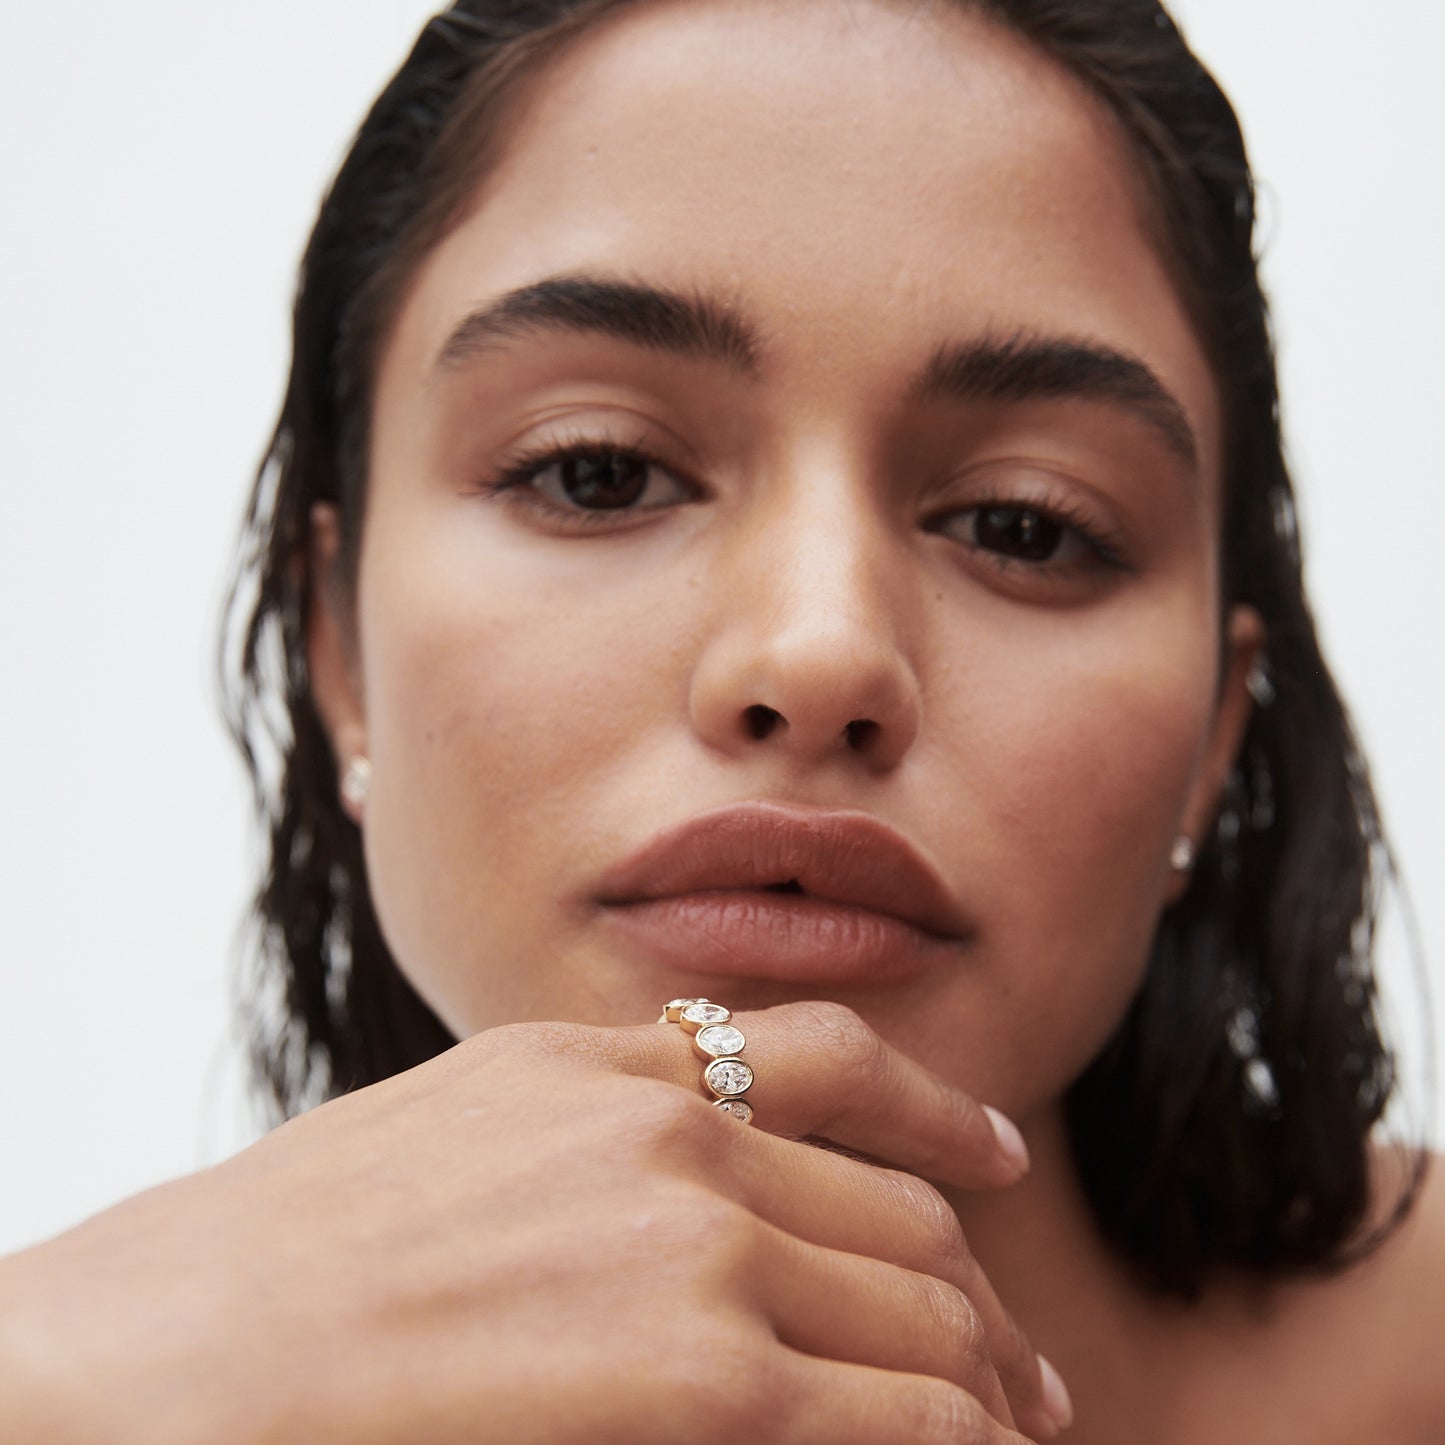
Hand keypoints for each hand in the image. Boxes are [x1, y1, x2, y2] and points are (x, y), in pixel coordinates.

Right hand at [0, 1000, 1070, 1443]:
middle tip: (1018, 1358)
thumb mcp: (455, 1120)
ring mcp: (696, 1246)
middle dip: (973, 1286)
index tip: (993, 1155)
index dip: (935, 1110)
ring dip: (978, 1372)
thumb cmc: (289, 1250)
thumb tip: (692, 1146)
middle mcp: (673, 1136)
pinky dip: (947, 1437)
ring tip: (1016, 1421)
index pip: (830, 1062)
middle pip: (895, 1206)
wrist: (188, 1344)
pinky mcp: (703, 1376)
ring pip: (912, 1305)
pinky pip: (886, 1410)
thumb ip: (589, 1116)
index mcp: (608, 1064)